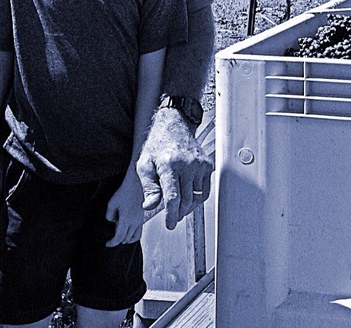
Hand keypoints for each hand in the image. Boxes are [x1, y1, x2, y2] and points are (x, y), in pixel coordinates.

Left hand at [105, 172, 144, 246]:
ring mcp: (140, 220)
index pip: (119, 237)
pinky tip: (128, 232)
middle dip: (117, 240)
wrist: (137, 183)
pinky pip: (139, 232)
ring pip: (134, 237)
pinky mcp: (142, 217)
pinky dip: (133, 236)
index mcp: (126, 219)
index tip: (107, 244)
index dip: (112, 243)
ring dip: (126, 239)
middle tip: (111, 236)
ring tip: (120, 236)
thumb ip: (110, 215)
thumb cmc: (123, 191)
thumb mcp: (111, 203)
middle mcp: (134, 222)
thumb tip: (113, 222)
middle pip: (126, 239)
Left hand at [136, 107, 211, 229]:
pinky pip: (204, 190)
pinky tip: (188, 199)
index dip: (171, 215)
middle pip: (186, 200)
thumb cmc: (157, 145)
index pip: (173, 197)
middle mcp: (187, 164)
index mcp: (169, 165)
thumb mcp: (144, 165)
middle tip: (172, 217)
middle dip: (178, 213)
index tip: (169, 224)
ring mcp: (199, 165)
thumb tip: (150, 206)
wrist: (174, 126)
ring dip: (187, 207)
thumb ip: (148, 187)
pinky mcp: (207, 165)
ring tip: (178, 208)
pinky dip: (197, 199)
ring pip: (196, 197)